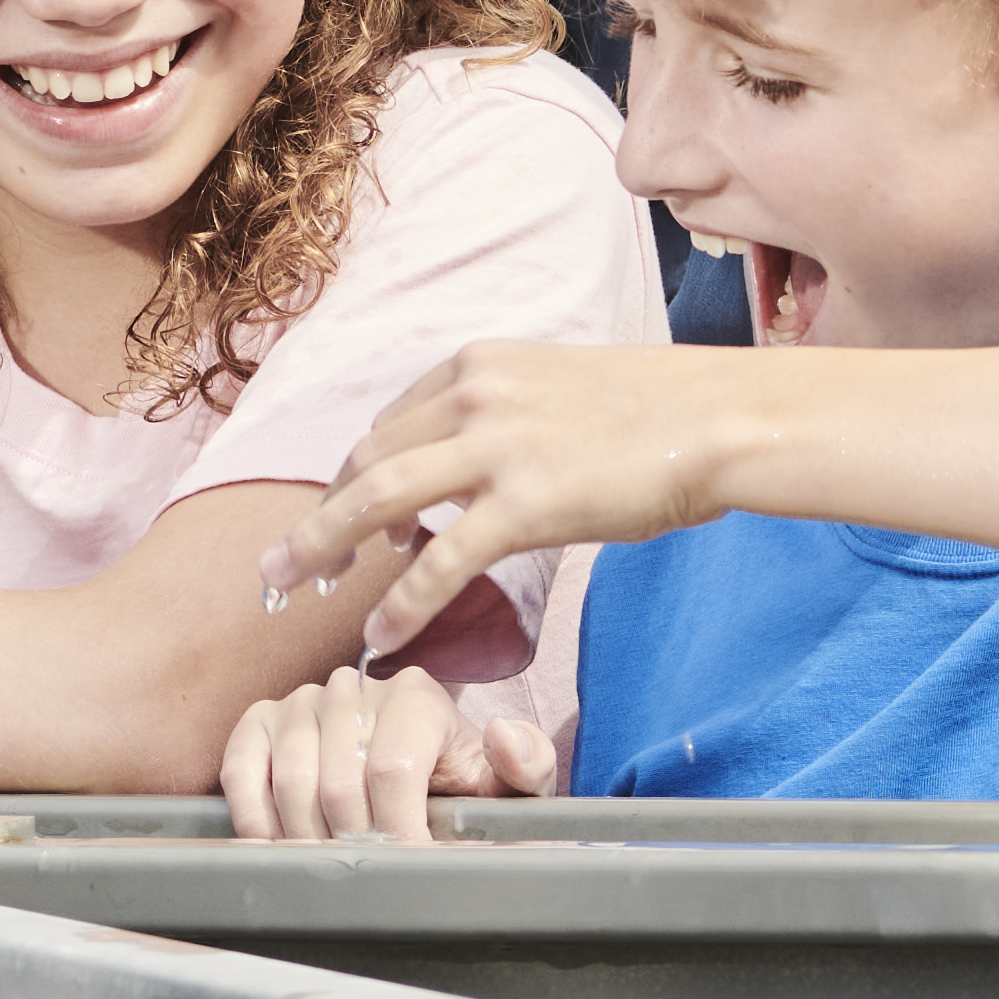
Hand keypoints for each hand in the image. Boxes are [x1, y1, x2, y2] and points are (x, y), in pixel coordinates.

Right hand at [219, 664, 555, 842]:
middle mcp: (354, 688)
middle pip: (340, 784)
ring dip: (308, 841)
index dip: (397, 833)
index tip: (410, 870)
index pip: (392, 771)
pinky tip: (276, 850)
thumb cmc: (454, 781)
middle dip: (355, 846)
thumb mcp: (502, 779)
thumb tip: (505, 737)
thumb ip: (525, 764)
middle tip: (371, 879)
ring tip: (333, 870)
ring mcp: (301, 702)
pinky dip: (254, 820)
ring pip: (290, 782)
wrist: (409, 764)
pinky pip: (241, 773)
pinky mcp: (259, 722)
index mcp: (416, 696)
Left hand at [253, 343, 744, 664]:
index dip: (356, 475)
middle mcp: (475, 395)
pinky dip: (403, 600)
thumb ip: (505, 420)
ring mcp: (497, 447)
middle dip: (317, 515)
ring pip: (380, 499)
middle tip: (280, 565)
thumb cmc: (656, 412)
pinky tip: (382, 634)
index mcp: (478, 365)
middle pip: (366, 459)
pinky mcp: (527, 502)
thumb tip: (475, 474)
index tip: (345, 517)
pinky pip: (442, 559)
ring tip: (291, 590)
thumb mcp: (560, 391)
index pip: (390, 423)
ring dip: (325, 546)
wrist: (719, 416)